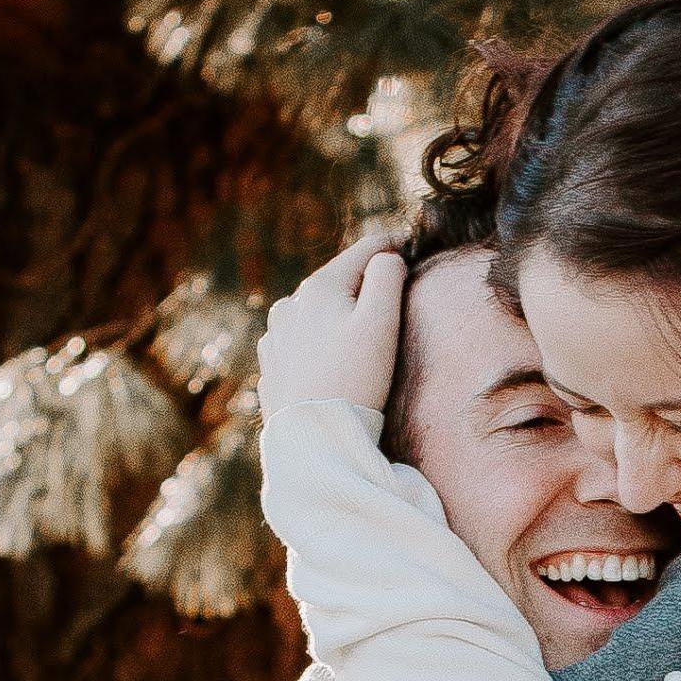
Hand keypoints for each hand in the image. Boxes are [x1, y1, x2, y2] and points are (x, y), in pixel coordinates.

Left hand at [258, 238, 409, 428]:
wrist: (313, 438)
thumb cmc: (354, 380)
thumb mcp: (381, 323)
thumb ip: (387, 277)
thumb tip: (387, 256)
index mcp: (318, 287)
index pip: (364, 250)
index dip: (392, 244)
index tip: (410, 243)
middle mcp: (289, 303)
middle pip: (338, 280)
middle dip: (363, 281)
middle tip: (390, 288)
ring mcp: (275, 335)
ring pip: (316, 310)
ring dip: (338, 311)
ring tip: (358, 329)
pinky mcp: (271, 364)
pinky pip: (300, 339)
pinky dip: (319, 339)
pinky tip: (331, 357)